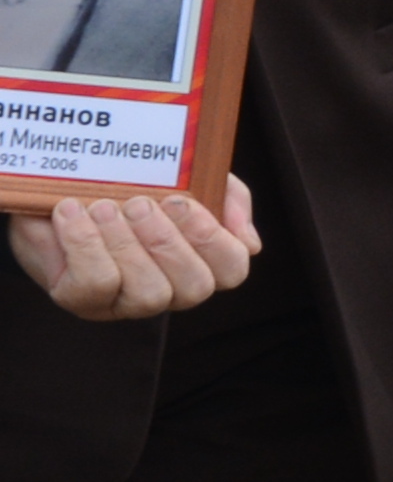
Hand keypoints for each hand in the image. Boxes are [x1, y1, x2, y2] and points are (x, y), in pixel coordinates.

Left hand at [7, 179, 260, 317]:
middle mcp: (168, 290)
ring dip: (126, 244)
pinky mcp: (81, 301)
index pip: (231, 270)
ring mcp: (125, 302)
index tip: (181, 201)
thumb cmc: (124, 186)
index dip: (212, 240)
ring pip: (148, 293)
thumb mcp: (186, 178)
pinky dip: (84, 244)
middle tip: (139, 203)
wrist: (52, 189)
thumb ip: (227, 199)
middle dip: (167, 242)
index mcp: (198, 261)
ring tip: (103, 206)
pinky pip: (95, 285)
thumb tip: (250, 242)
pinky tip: (72, 212)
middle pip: (194, 289)